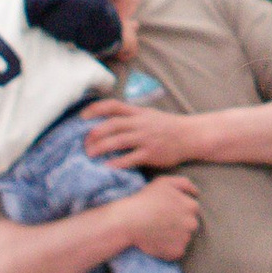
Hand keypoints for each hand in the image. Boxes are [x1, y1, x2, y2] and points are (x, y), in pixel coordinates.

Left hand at [83, 99, 198, 173]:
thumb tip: (109, 121)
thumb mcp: (149, 115)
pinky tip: (107, 166)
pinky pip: (130, 158)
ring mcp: (145, 138)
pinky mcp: (151, 153)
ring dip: (101, 147)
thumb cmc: (167, 126)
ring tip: (90, 154)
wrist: (190, 136)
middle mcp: (140, 123)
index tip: (82, 116)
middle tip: (83, 143)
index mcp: (138, 112)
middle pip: (112, 125)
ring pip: (118, 141)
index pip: (113, 106)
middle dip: (95, 133)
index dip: (95, 109)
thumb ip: (131, 116)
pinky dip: (117, 162)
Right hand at [116, 173, 202, 259]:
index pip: (192, 210)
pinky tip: (157, 242)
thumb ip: (184, 183)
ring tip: (157, 232)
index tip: (165, 211)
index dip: (178, 210)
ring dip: (174, 236)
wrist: (129, 221)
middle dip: (179, 224)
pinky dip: (169, 249)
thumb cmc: (146, 199)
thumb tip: (197, 193)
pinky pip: (176, 251)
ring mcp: (185, 239)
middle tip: (161, 222)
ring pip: (184, 238)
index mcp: (192, 206)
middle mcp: (192, 223)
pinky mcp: (177, 252)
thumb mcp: (164, 182)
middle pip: (190, 225)